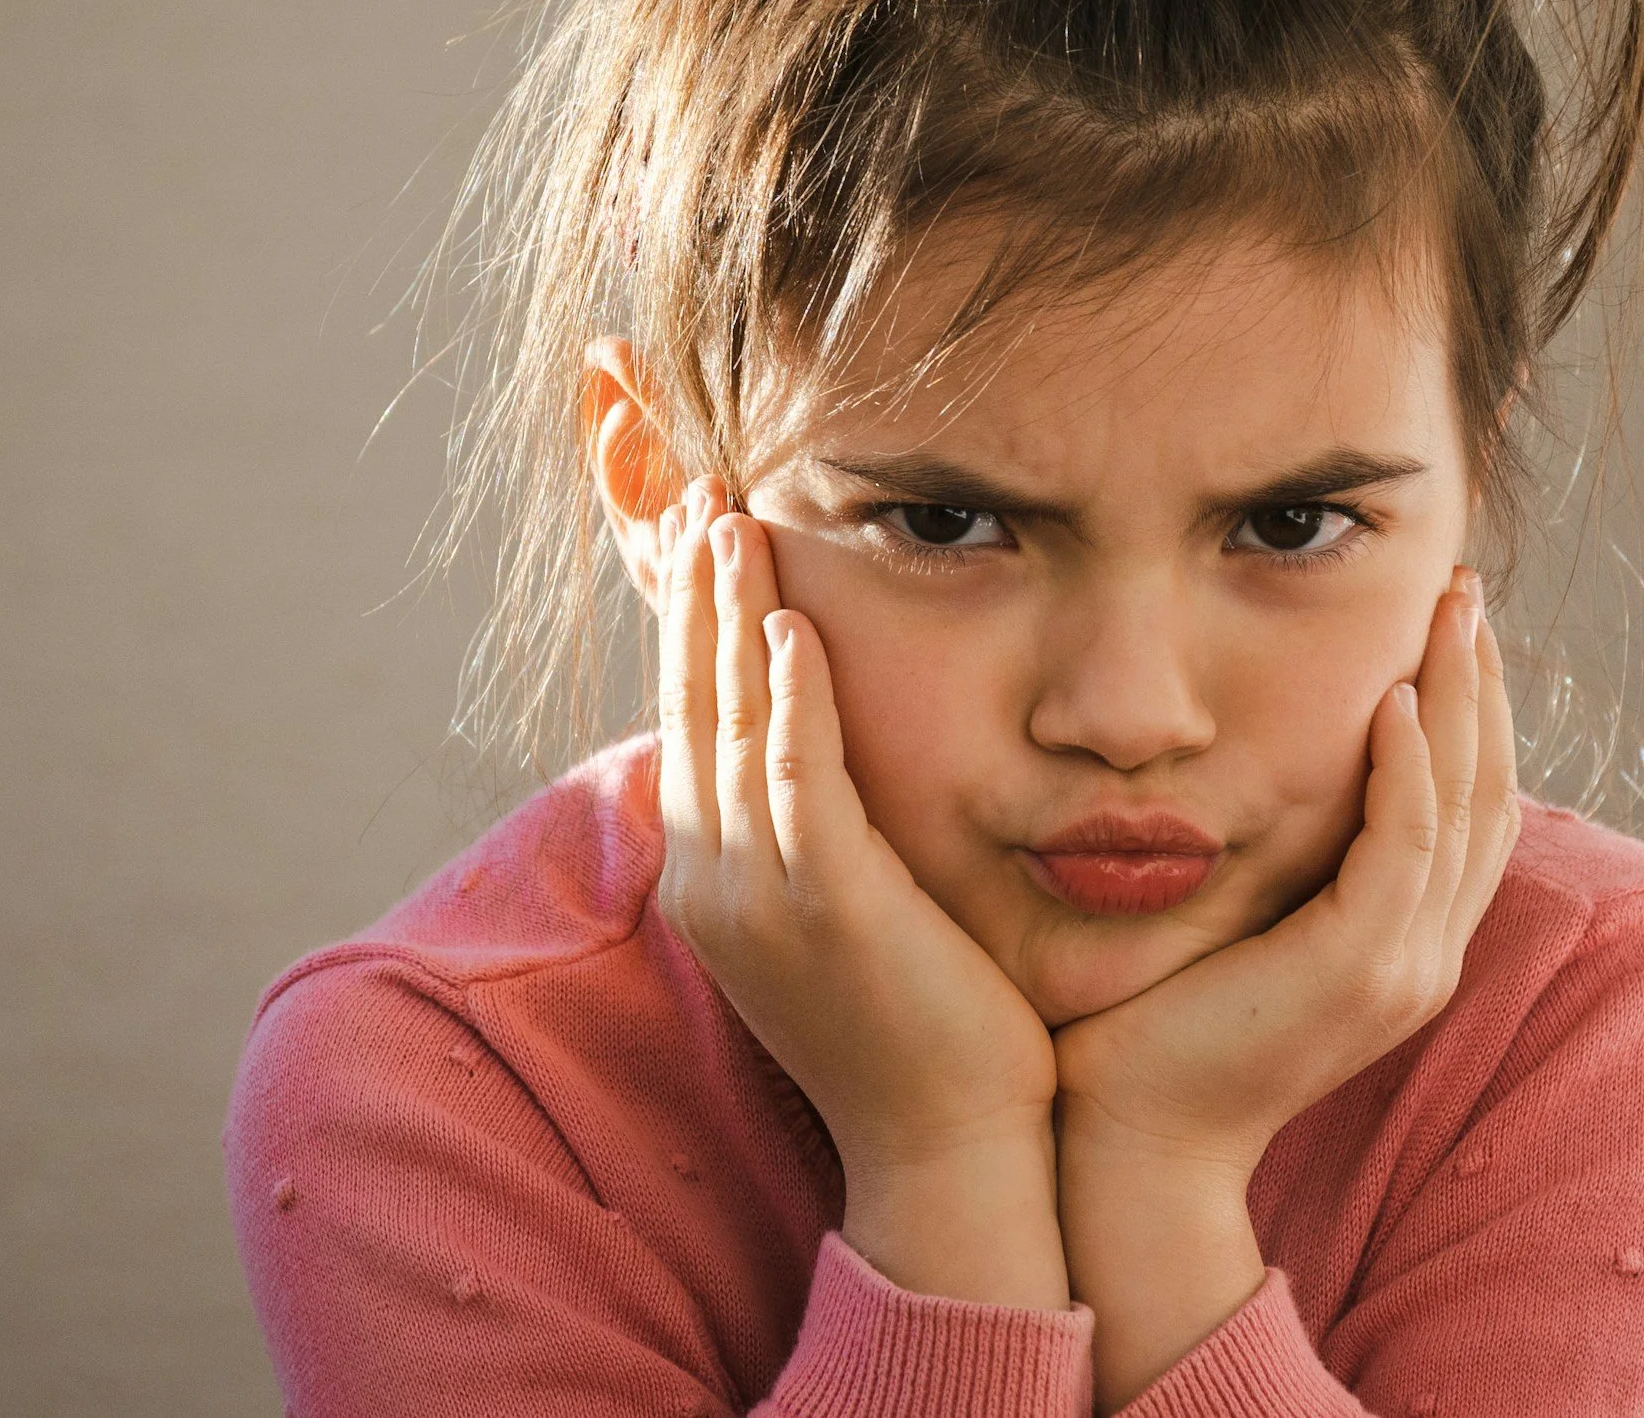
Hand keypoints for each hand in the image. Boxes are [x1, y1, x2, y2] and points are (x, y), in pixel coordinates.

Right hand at [655, 478, 1067, 1306]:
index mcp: (714, 883)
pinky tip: (789, 623)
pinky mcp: (824, 908)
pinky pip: (796, 781)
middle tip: (699, 493)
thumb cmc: (921, 1029)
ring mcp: (759, 898)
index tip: (704, 535)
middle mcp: (714, 884)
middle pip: (691, 707)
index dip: (693, 628)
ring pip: (730, 726)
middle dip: (694, 596)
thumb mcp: (843, 917)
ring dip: (729, 615)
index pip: (692, 724)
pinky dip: (789, 699)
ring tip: (730, 518)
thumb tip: (814, 761)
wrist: (952, 1149)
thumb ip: (817, 833)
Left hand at [1052, 569, 1518, 1408]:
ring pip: (1462, 809)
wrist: (1129, 1145)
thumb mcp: (1234, 925)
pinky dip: (1407, 770)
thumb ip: (1270, 860)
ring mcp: (1400, 967)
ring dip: (1459, 701)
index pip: (1466, 808)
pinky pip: (1404, 850)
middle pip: (1486, 794)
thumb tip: (1247, 765)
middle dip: (1481, 685)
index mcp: (1402, 945)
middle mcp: (1423, 956)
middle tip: (1466, 589)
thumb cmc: (1152, 1030)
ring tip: (1447, 612)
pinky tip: (1392, 700)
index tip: (1448, 624)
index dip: (1470, 712)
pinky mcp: (1357, 970)